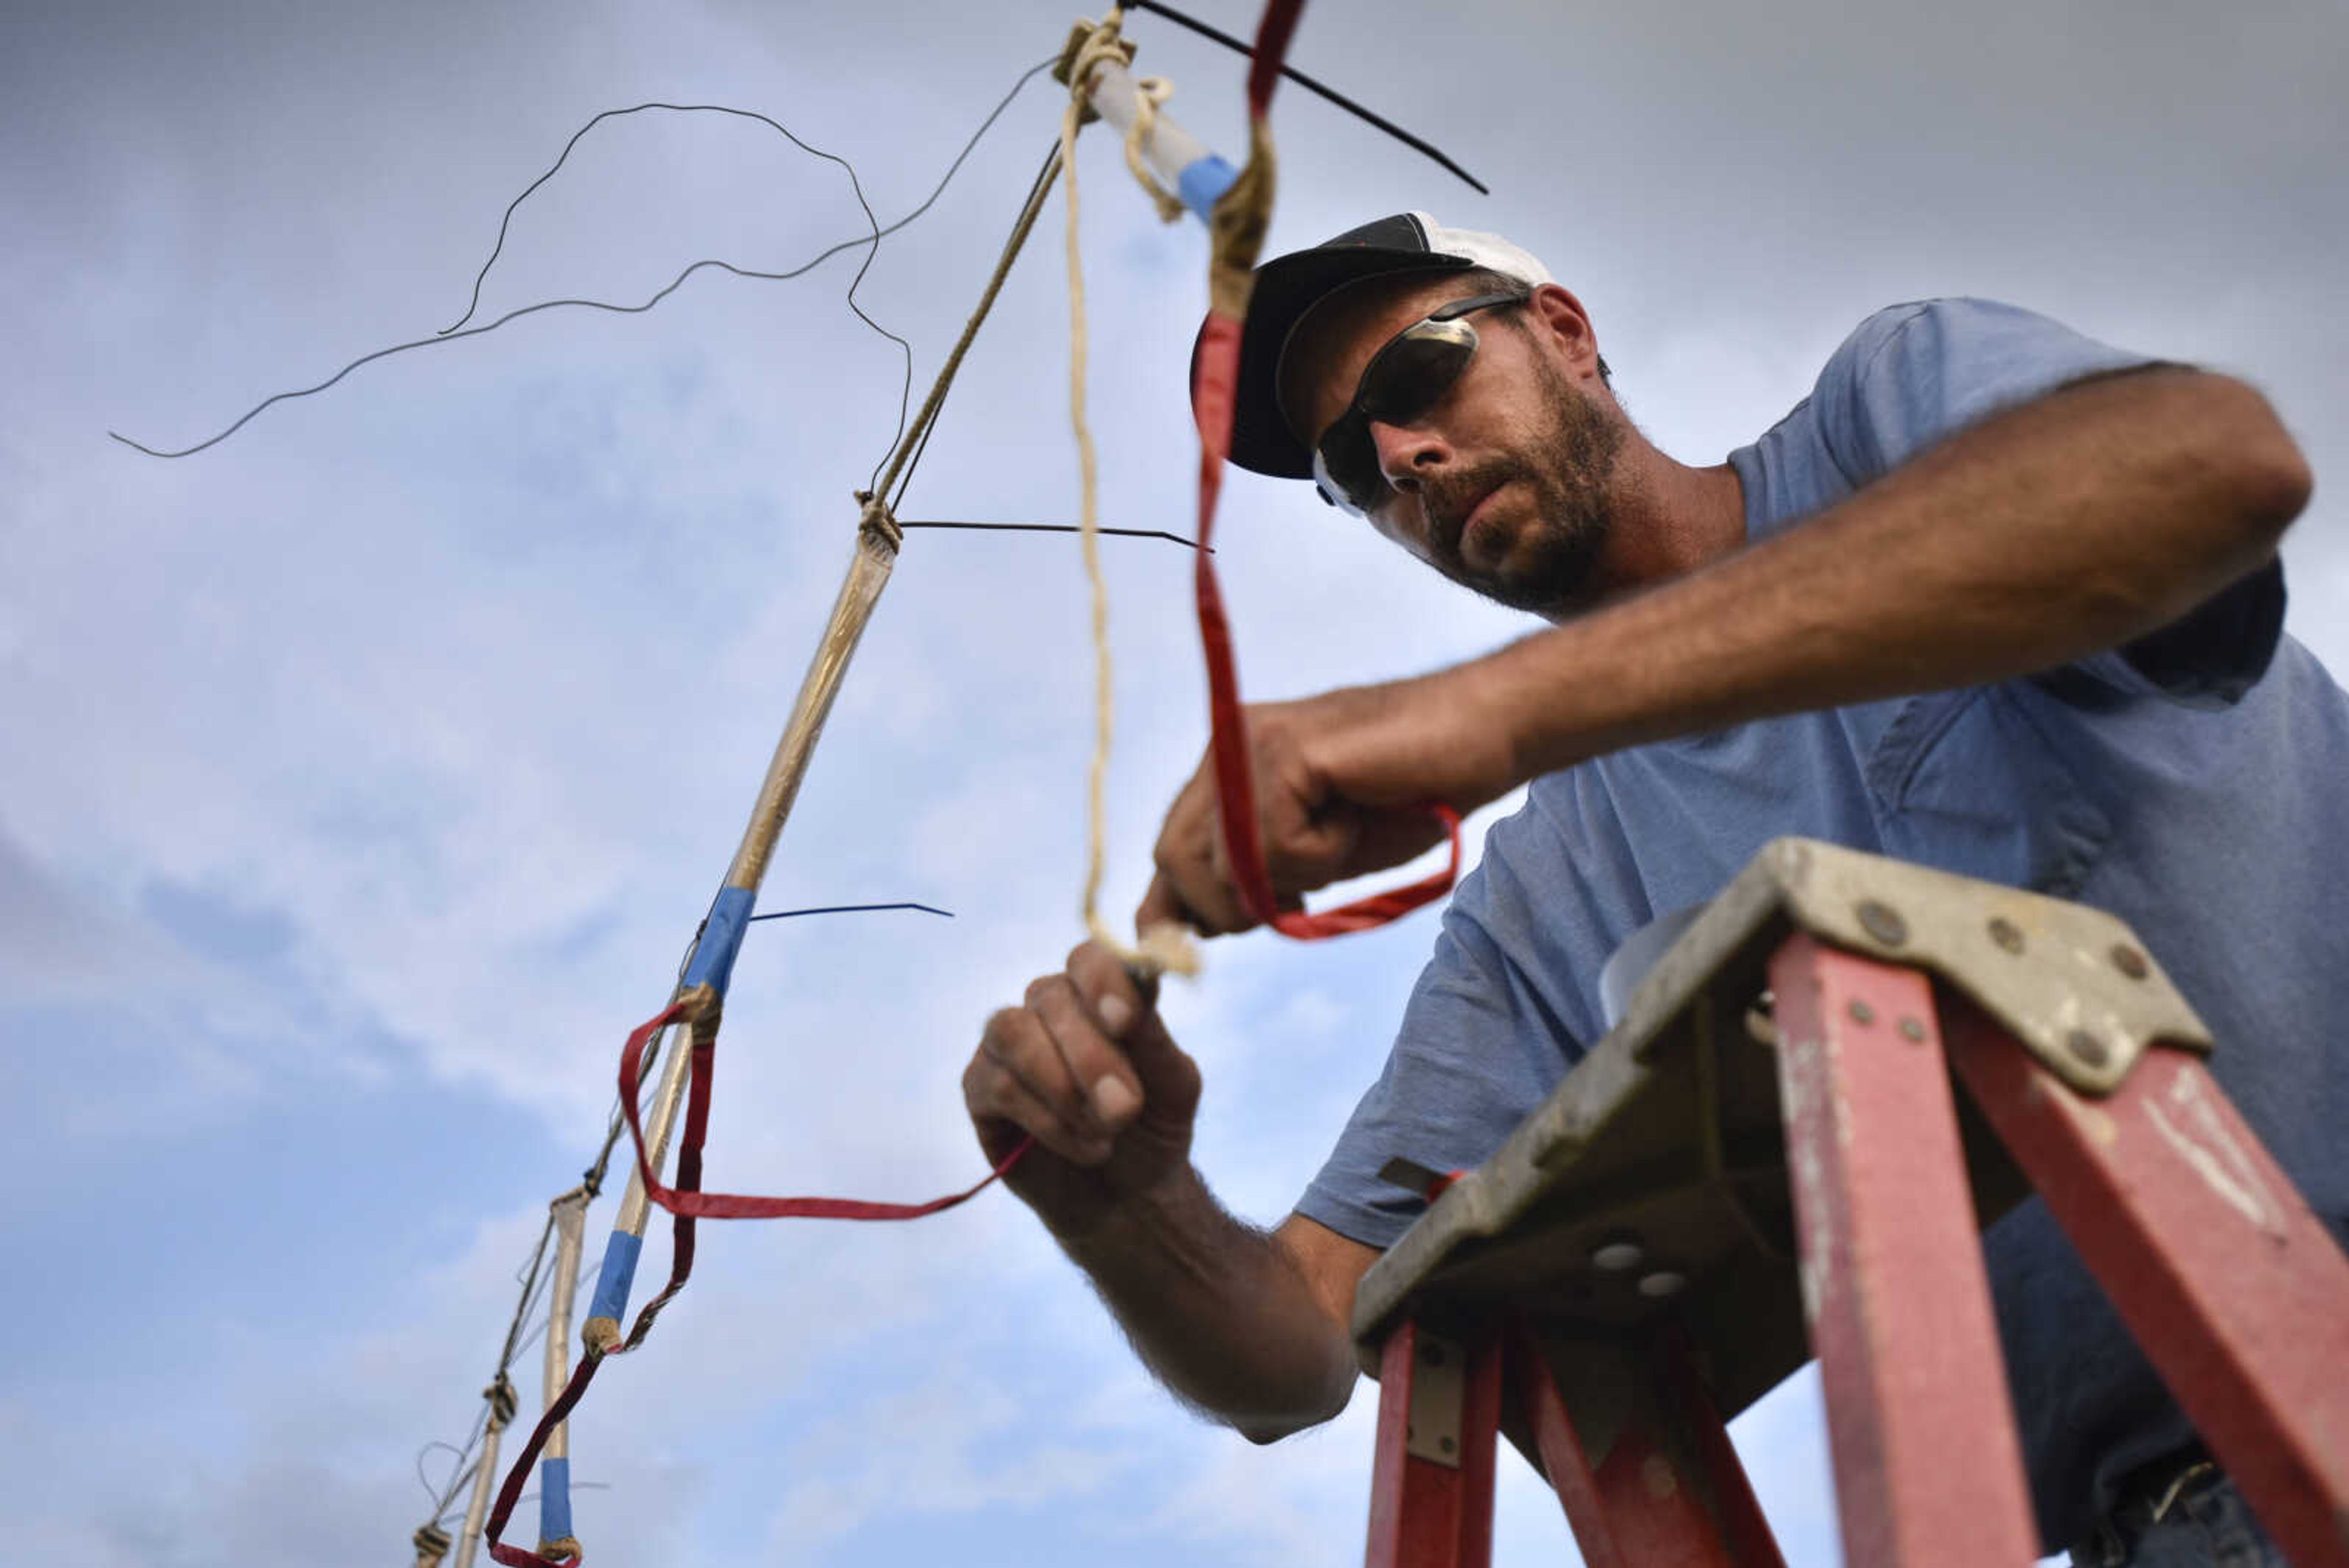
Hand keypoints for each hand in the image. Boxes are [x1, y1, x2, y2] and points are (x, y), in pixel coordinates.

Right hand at [963, 941, 1202, 1241]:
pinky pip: (999, 1084)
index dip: (1103, 982)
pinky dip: (1048, 1120)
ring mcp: (1008, 1043)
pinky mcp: (980, 1086)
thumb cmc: (1153, 1127)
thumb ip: (1154, 1037)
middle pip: (1050, 996)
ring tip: (1106, 1134)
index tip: (1126, 1021)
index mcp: (1098, 992)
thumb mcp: (1173, 1085)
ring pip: (1014, 1033)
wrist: (1128, 1197)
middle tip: (1126, 1110)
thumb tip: (1140, 991)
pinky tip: (1083, 1147)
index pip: (1089, 958)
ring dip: (1063, 1088)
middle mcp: (1049, 1006)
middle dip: (1091, 1056)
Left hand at [1137, 668, 1518, 936]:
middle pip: (1176, 860)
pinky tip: (1358, 817)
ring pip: (1228, 864)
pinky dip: (1325, 855)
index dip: (1171, 909)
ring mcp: (1251, 743)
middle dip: (1233, 907)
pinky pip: (1278, 847)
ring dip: (1295, 878)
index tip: (1192, 950)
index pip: (1171, 849)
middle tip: (1301, 895)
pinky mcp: (1286, 752)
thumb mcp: (1317, 855)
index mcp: (1227, 768)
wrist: (1484, 734)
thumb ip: (1258, 880)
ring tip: (1346, 837)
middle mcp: (1226, 748)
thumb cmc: (1411, 796)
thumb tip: (1196, 928)